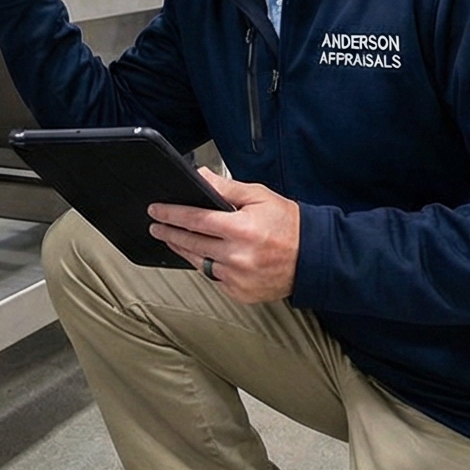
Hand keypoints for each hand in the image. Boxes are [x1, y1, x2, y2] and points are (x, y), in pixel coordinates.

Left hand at [151, 168, 298, 304]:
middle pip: (191, 242)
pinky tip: (200, 255)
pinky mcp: (240, 292)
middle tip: (156, 226)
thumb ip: (226, 187)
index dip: (172, 214)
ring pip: (199, 262)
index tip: (156, 210)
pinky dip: (206, 265)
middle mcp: (238, 256)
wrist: (314, 257)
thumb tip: (200, 176)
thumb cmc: (289, 224)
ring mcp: (238, 278)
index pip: (196, 219)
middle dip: (169, 232)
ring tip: (172, 239)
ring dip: (182, 249)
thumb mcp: (259, 196)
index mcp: (242, 229)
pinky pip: (214, 278)